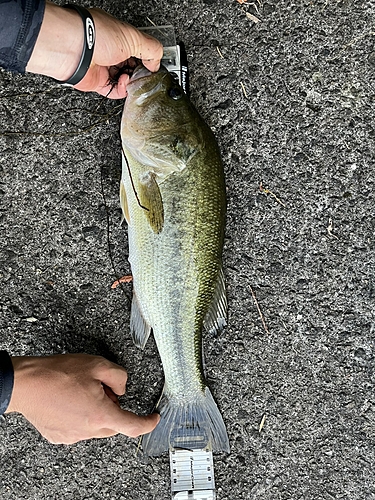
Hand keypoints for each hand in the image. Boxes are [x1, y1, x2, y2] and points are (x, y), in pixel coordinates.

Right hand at [6, 354, 159, 443]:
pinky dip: (81, 416)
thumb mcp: (98, 365)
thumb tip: (121, 389)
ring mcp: (72, 435)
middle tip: (102, 388)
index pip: (133, 425)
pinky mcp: (59, 436)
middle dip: (115, 408)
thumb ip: (119, 377)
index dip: (148, 423)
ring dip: (97, 412)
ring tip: (82, 391)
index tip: (154, 418)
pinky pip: (79, 429)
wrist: (26, 384)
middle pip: (114, 424)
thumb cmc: (58, 374)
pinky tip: (70, 400)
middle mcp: (87, 430)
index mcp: (101, 415)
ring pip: (96, 427)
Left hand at [74, 9, 162, 97]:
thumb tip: (157, 62)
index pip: (140, 50)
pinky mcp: (98, 82)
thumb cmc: (95, 35)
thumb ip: (151, 49)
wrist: (73, 49)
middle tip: (145, 74)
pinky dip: (122, 90)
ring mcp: (104, 67)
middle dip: (141, 72)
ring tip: (133, 78)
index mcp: (120, 37)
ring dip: (132, 82)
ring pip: (125, 80)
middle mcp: (112, 51)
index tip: (154, 65)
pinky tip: (124, 83)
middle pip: (132, 67)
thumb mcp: (133, 37)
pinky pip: (114, 91)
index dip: (148, 59)